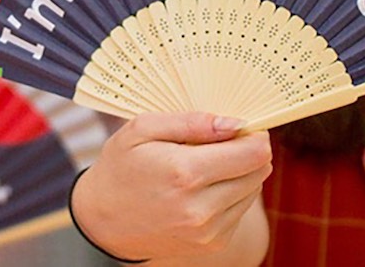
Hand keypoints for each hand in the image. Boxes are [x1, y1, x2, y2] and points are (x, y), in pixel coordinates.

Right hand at [72, 112, 271, 262]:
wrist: (104, 219)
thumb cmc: (121, 167)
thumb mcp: (141, 130)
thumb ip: (190, 122)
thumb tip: (234, 123)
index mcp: (184, 173)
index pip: (254, 152)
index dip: (253, 133)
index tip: (237, 126)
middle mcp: (201, 207)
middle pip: (260, 170)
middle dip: (247, 150)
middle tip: (219, 142)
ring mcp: (209, 230)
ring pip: (253, 189)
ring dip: (239, 172)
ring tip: (204, 165)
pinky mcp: (212, 243)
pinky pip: (240, 209)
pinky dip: (229, 193)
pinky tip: (200, 188)